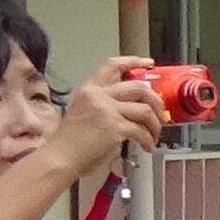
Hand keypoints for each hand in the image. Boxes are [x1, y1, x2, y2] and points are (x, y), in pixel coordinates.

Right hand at [49, 67, 162, 184]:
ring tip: (153, 136)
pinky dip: (148, 140)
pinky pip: (142, 130)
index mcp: (89, 89)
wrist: (59, 158)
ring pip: (145, 109)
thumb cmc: (70, 142)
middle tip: (160, 114)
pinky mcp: (114, 126)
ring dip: (155, 125)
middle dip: (156, 101)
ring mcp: (106, 110)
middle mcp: (98, 95)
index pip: (113, 66)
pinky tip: (146, 147)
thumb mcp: (83, 112)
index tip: (150, 64)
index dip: (134, 61)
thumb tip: (132, 109)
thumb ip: (104, 105)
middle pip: (139, 87)